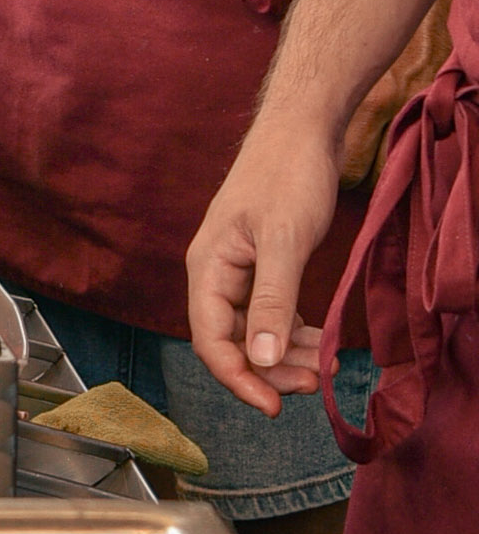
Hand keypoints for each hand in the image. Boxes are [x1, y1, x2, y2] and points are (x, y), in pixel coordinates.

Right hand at [186, 118, 339, 415]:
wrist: (302, 128)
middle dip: (269, 369)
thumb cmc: (287, 173)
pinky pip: (270, 312)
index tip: (273, 405)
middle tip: (313, 382)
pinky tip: (319, 339)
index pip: (209, 339)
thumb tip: (263, 361)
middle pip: (231, 340)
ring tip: (324, 363)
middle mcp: (216, 270)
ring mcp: (239, 267)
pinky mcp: (262, 263)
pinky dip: (293, 331)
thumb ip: (271, 301)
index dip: (237, 377)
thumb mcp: (283, 240)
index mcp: (208, 265)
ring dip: (285, 354)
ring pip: (254, 330)